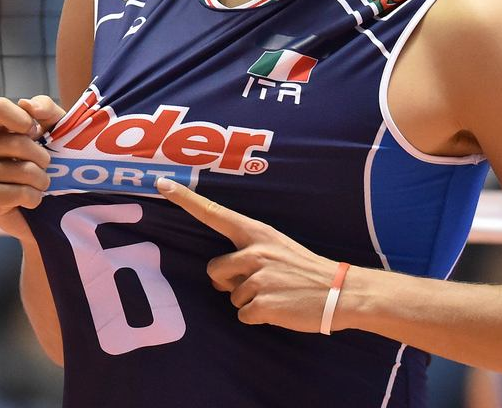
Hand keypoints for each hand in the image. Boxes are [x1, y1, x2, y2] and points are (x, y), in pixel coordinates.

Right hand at [0, 95, 65, 239]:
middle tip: (46, 164)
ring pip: (20, 171)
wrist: (51, 200)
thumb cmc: (52, 156)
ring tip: (42, 183)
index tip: (37, 132)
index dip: (20, 118)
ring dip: (41, 180)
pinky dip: (33, 197)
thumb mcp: (57, 126)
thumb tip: (25, 104)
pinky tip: (32, 198)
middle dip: (42, 156)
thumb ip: (45, 108)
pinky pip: (16, 194)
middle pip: (16, 142)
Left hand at [155, 177, 344, 332]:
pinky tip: (278, 308)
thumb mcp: (278, 248)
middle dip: (228, 282)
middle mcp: (254, 251)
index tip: (162, 184)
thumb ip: (248, 253)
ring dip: (247, 300)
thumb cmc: (305, 270)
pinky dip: (257, 317)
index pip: (215, 212)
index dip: (186, 199)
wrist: (340, 292)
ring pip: (230, 296)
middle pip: (214, 270)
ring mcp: (258, 277)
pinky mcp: (262, 303)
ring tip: (275, 294)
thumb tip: (220, 276)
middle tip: (258, 283)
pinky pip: (242, 315)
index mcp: (257, 233)